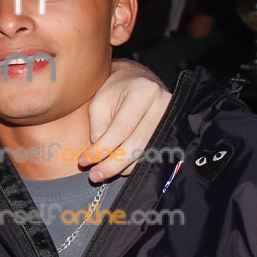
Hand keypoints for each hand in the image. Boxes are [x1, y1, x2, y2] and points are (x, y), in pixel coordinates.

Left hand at [82, 61, 170, 181]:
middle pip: (136, 145)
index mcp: (143, 92)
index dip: (101, 149)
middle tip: (94, 175)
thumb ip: (99, 130)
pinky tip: (118, 167)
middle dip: (112, 164)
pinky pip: (152, 155)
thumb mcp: (98, 104)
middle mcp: (163, 106)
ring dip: (122, 168)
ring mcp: (172, 119)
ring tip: (101, 172)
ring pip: (145, 154)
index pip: (121, 129)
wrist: (135, 81)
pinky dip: (133, 164)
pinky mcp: (173, 131)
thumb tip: (98, 158)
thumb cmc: (113, 91)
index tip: (84, 161)